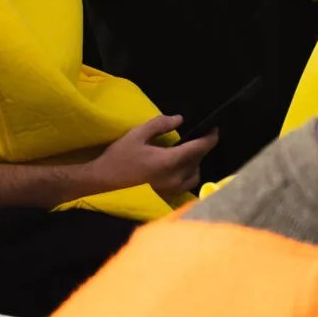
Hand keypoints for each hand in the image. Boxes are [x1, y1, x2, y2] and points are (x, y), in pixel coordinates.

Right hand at [83, 114, 214, 199]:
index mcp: (169, 162)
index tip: (214, 128)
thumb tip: (180, 119)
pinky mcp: (167, 196)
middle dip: (201, 148)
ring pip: (195, 174)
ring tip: (186, 152)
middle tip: (196, 136)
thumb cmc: (119, 156)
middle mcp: (175, 178)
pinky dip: (188, 173)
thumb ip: (160, 124)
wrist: (104, 181)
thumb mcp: (137, 134)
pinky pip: (186, 184)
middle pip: (198, 161)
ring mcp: (172, 190)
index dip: (210, 138)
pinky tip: (178, 166)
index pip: (198, 149)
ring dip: (195, 162)